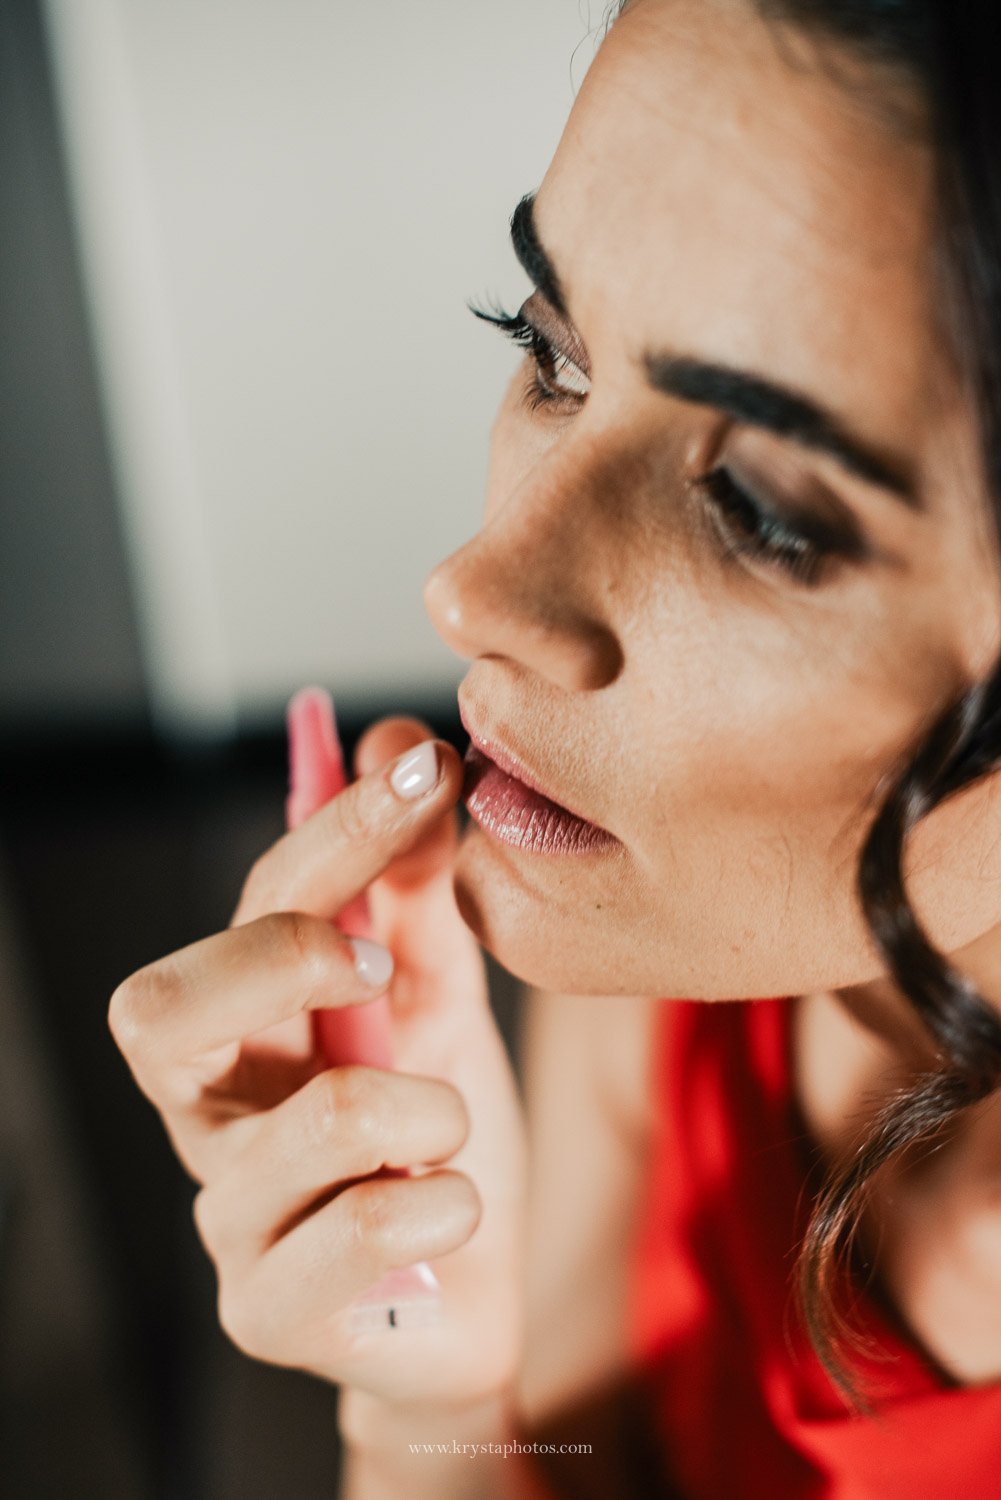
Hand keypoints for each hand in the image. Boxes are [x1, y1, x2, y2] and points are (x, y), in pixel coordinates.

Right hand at [108, 719, 526, 1412]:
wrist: (474, 1289)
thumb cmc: (434, 1128)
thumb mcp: (435, 994)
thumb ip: (413, 884)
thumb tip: (396, 740)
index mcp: (239, 1021)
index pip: (248, 907)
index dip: (333, 831)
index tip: (426, 769)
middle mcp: (206, 1110)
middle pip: (159, 1010)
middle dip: (287, 958)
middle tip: (381, 972)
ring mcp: (228, 1217)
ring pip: (319, 1118)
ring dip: (430, 1104)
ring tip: (451, 1126)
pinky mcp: (268, 1311)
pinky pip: (371, 1229)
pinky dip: (449, 1201)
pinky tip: (453, 1211)